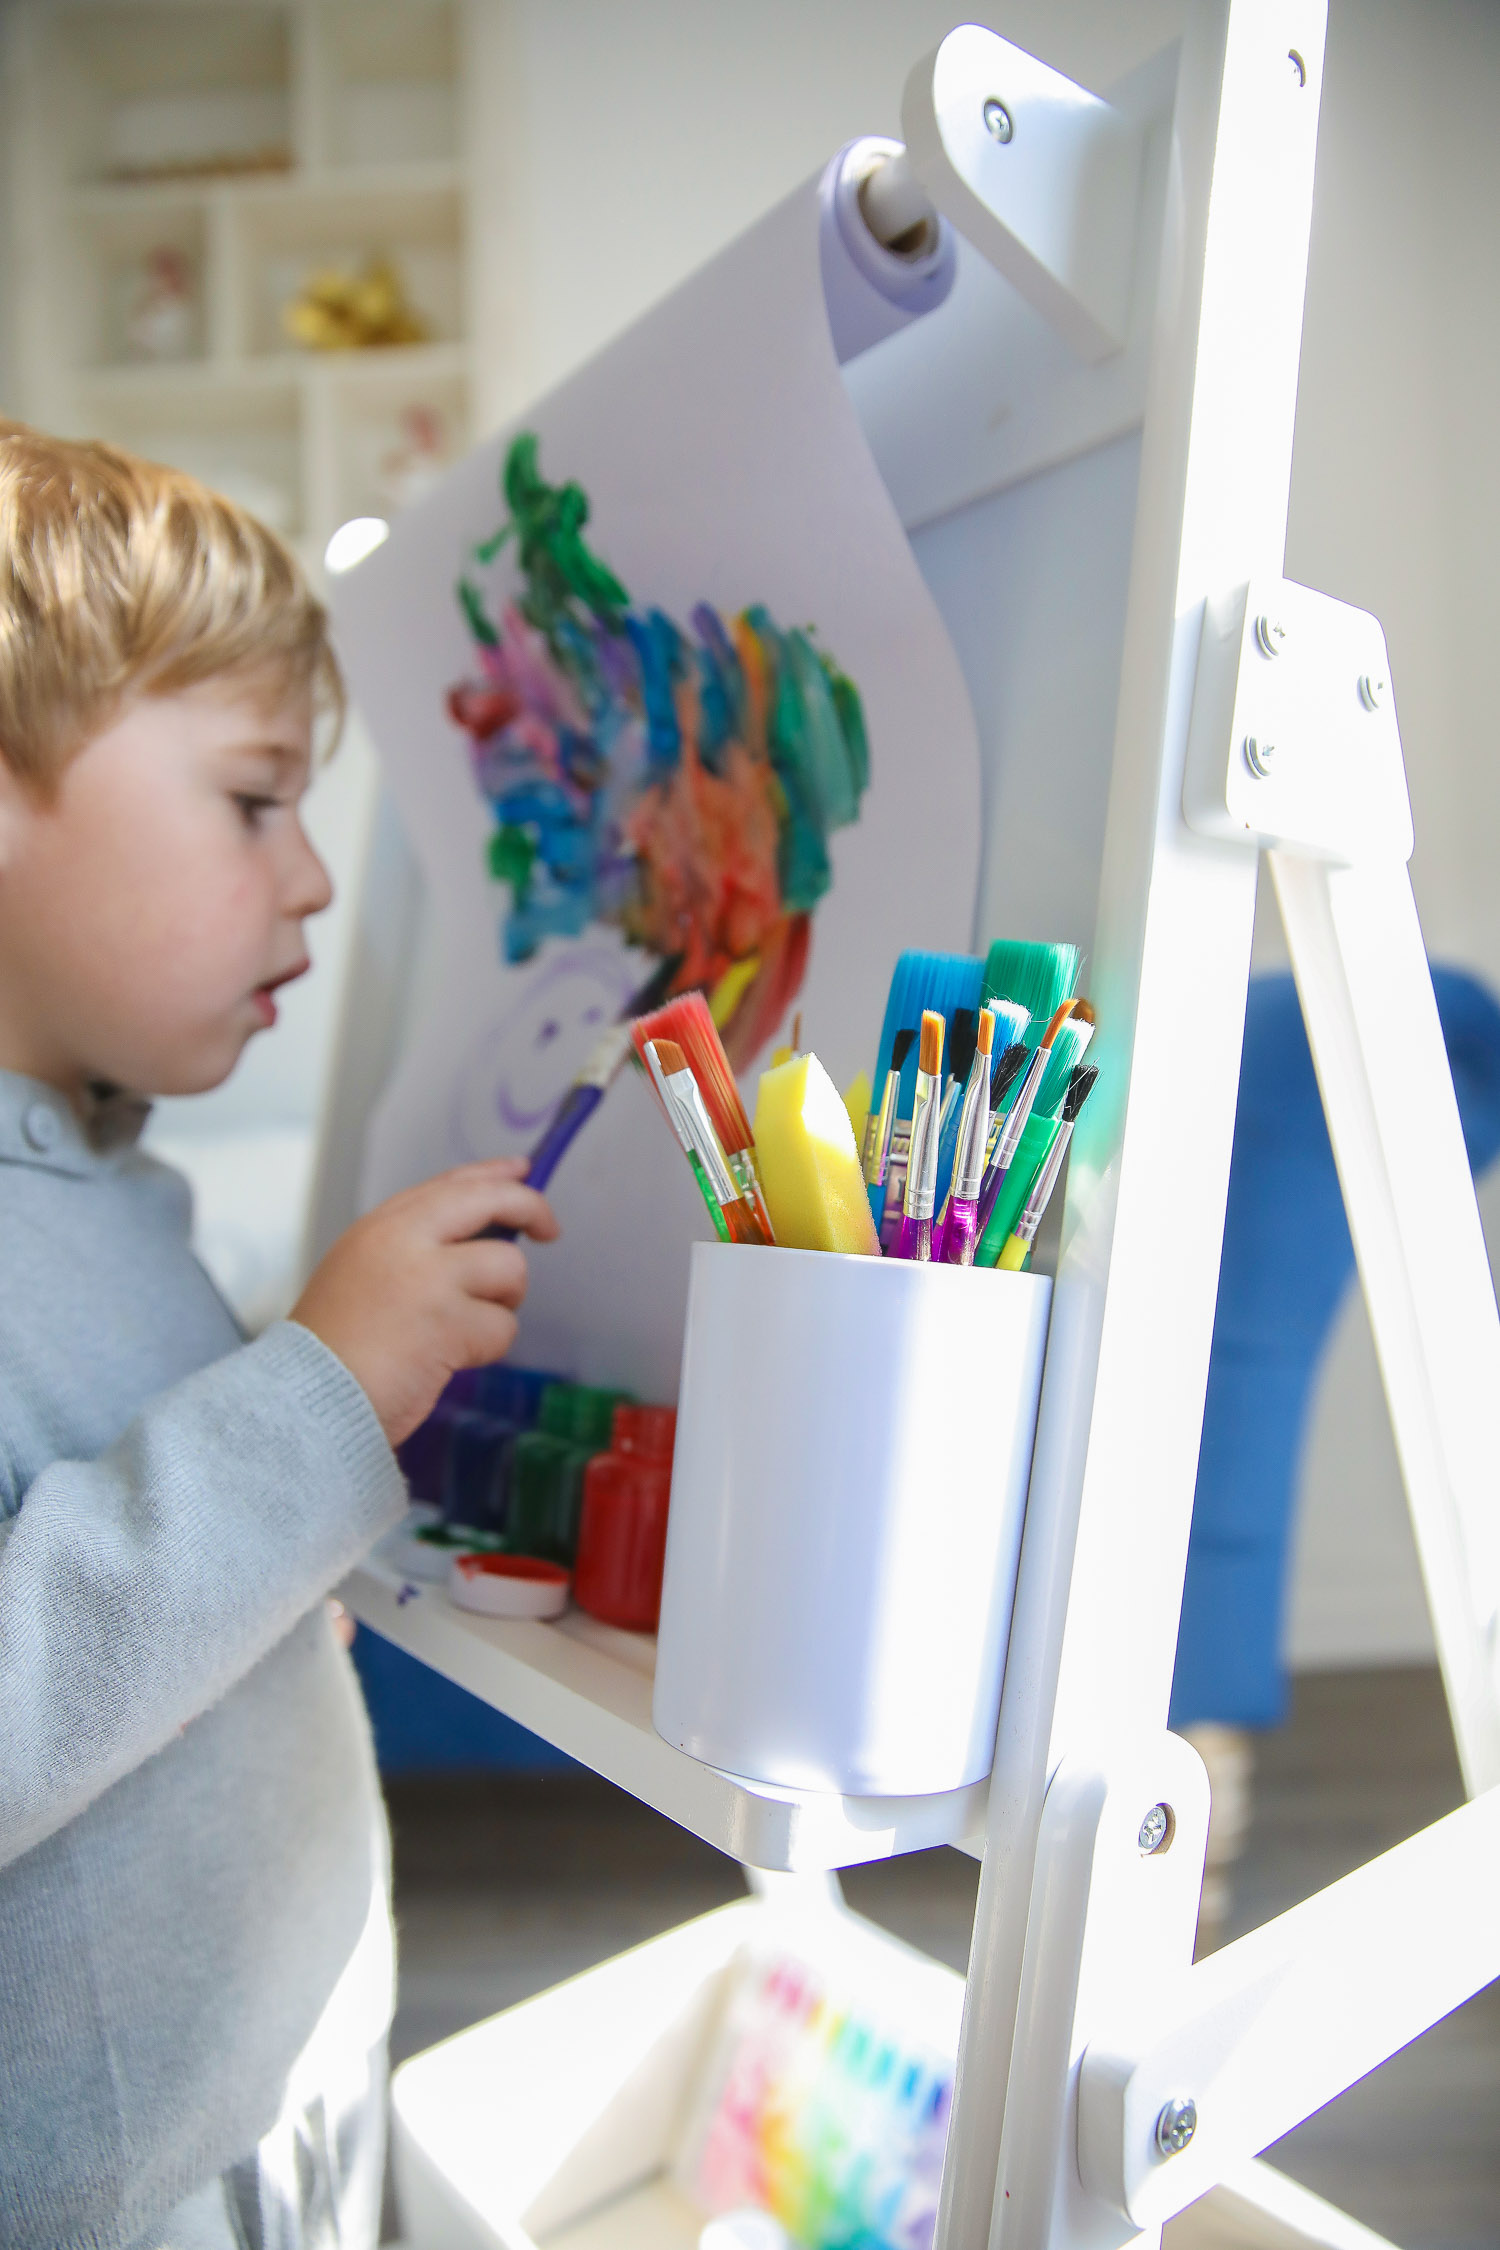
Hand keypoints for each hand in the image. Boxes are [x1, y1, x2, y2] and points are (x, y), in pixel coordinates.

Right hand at [291, 1160, 559, 1445]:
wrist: (305, 1400)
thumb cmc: (334, 1351)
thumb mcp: (361, 1274)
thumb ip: (413, 1248)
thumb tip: (484, 1234)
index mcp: (380, 1227)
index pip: (450, 1184)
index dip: (494, 1175)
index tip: (521, 1172)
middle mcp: (404, 1240)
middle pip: (490, 1199)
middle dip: (531, 1207)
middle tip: (549, 1229)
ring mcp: (428, 1278)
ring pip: (508, 1268)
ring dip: (501, 1303)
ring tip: (461, 1330)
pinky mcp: (449, 1323)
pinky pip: (503, 1327)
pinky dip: (486, 1349)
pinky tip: (447, 1362)